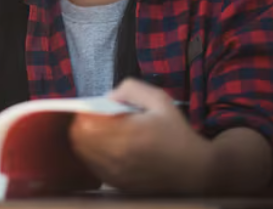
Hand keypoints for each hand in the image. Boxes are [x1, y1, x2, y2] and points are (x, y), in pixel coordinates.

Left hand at [69, 78, 211, 193]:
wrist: (194, 172)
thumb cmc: (177, 135)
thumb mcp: (160, 101)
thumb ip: (132, 89)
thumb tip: (108, 96)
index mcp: (128, 134)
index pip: (85, 122)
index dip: (84, 111)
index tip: (95, 107)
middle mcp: (117, 157)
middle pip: (78, 137)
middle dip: (83, 123)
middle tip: (96, 117)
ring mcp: (114, 173)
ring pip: (82, 152)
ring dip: (86, 138)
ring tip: (102, 131)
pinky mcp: (116, 184)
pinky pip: (91, 165)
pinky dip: (93, 153)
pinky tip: (108, 146)